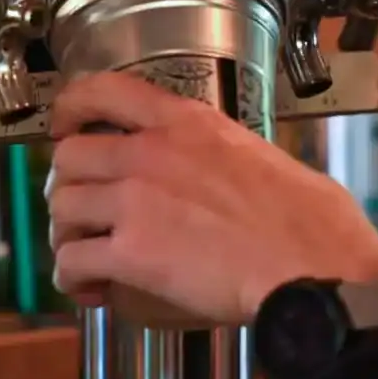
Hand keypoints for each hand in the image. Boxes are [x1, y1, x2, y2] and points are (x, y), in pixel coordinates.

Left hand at [46, 71, 377, 325]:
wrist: (314, 268)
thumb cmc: (309, 222)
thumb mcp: (262, 154)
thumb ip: (222, 151)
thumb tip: (221, 168)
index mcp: (187, 122)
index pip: (105, 90)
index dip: (71, 107)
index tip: (65, 125)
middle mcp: (150, 153)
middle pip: (69, 157)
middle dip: (68, 187)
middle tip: (81, 211)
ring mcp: (136, 201)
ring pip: (62, 208)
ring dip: (67, 236)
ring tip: (84, 257)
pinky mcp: (132, 253)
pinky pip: (73, 261)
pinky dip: (74, 278)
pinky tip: (90, 289)